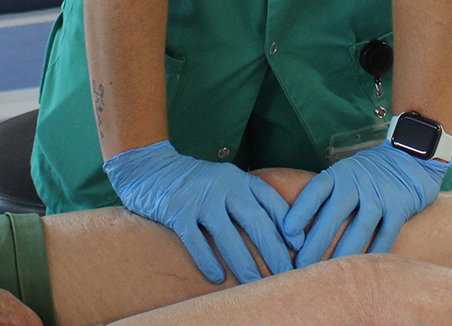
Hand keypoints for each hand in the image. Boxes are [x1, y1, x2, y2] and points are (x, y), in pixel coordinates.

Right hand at [102, 140, 294, 283]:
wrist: (151, 166)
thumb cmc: (195, 181)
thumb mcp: (225, 181)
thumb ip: (247, 199)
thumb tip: (276, 231)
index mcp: (239, 179)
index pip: (271, 202)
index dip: (288, 225)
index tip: (300, 247)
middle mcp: (224, 186)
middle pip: (255, 222)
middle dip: (273, 251)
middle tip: (285, 274)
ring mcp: (200, 198)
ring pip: (228, 235)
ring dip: (244, 262)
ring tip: (255, 284)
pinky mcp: (177, 210)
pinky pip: (195, 240)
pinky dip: (208, 260)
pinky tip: (217, 278)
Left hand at [281, 142, 448, 266]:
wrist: (412, 156)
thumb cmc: (370, 172)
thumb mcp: (347, 172)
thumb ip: (328, 194)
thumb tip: (297, 228)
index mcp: (340, 173)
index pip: (316, 190)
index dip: (301, 210)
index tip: (288, 232)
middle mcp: (359, 181)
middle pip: (335, 213)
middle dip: (317, 241)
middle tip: (302, 265)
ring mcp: (381, 193)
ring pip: (360, 227)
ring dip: (344, 252)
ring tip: (330, 273)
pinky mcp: (401, 206)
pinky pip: (386, 234)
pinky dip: (375, 252)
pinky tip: (363, 268)